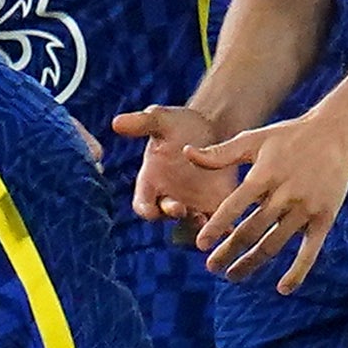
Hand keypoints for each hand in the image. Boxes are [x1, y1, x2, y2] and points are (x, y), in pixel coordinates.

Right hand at [109, 100, 232, 222]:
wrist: (211, 126)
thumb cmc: (179, 124)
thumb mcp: (161, 120)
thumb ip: (141, 123)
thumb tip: (117, 122)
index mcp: (150, 183)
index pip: (142, 205)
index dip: (145, 210)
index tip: (149, 211)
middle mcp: (169, 198)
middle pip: (167, 216)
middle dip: (172, 213)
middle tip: (181, 209)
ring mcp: (192, 204)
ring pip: (192, 224)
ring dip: (198, 226)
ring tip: (206, 221)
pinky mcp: (216, 205)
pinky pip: (217, 222)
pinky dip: (222, 227)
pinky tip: (230, 225)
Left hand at [191, 112, 347, 292]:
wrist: (337, 133)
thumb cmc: (290, 136)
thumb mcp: (255, 139)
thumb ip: (220, 153)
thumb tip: (186, 154)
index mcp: (265, 174)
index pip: (235, 204)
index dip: (217, 225)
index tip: (201, 245)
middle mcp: (285, 193)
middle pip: (252, 229)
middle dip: (229, 251)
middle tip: (212, 267)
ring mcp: (306, 208)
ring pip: (274, 243)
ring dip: (252, 263)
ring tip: (233, 276)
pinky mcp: (324, 218)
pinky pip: (311, 250)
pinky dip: (298, 271)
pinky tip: (283, 288)